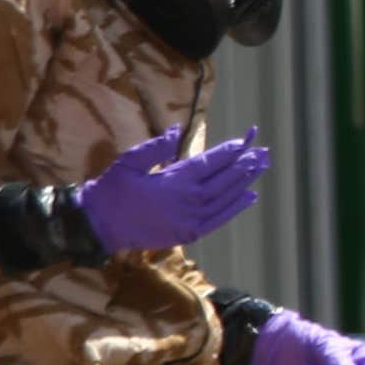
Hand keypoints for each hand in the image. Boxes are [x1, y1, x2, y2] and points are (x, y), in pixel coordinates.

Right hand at [74, 126, 268, 255]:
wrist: (101, 225)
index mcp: (174, 181)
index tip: (244, 141)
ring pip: (225, 199)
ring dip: (245, 183)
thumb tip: (178, 131)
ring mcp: (190, 220)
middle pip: (224, 180)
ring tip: (260, 168)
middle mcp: (188, 201)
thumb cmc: (113, 190)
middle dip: (245, 164)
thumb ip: (156, 146)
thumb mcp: (130, 161)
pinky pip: (219, 219)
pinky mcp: (188, 234)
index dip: (228, 152)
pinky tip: (249, 197)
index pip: (210, 163)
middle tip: (263, 152)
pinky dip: (236, 208)